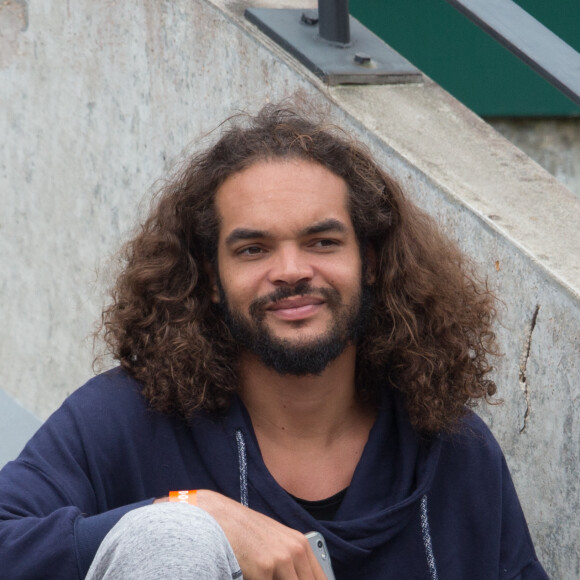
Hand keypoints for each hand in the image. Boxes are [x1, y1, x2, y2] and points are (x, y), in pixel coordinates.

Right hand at [194, 489, 327, 579]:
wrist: (219, 519)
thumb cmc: (245, 532)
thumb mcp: (274, 542)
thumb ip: (291, 563)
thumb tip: (300, 576)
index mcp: (300, 543)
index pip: (320, 578)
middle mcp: (295, 550)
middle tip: (275, 578)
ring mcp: (281, 559)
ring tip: (265, 575)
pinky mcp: (264, 568)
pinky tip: (251, 576)